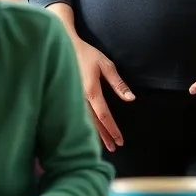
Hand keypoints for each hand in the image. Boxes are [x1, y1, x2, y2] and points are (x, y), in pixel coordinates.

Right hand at [70, 36, 133, 152]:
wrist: (64, 47)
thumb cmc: (87, 54)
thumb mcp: (106, 65)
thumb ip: (118, 83)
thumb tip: (131, 99)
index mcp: (91, 91)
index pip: (104, 116)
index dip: (113, 129)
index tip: (120, 140)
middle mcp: (80, 98)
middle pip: (94, 123)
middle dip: (105, 136)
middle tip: (114, 148)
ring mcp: (72, 99)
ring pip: (85, 122)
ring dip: (95, 135)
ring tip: (104, 146)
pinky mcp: (67, 98)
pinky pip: (77, 116)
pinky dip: (85, 126)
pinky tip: (89, 132)